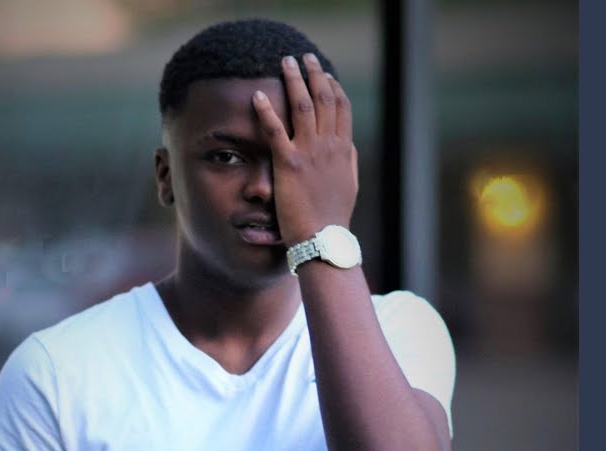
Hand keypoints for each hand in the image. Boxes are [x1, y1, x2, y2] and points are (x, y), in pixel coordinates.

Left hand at [251, 53, 358, 246]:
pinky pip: (275, 131)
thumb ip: (348, 162)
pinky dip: (266, 111)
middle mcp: (328, 146)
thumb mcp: (349, 186)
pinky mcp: (288, 165)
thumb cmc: (333, 218)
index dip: (334, 87)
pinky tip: (257, 96)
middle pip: (323, 99)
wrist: (323, 239)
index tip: (326, 74)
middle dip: (314, 74)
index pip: (342, 109)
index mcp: (342, 150)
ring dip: (293, 80)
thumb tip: (348, 146)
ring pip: (302, 106)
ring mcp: (309, 153)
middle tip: (304, 57)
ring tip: (285, 63)